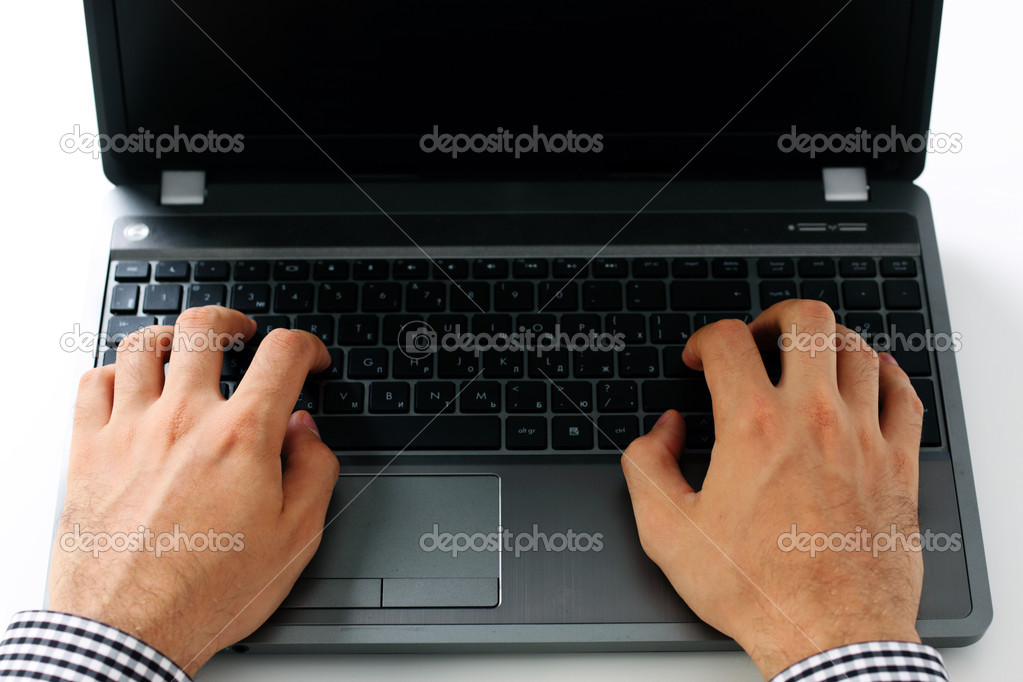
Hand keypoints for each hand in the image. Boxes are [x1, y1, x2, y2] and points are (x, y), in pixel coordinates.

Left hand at [49, 307, 338, 675]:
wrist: (132, 631)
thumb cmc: (209, 591)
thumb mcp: (295, 539)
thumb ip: (313, 471)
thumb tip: (306, 432)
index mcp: (241, 436)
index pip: (282, 354)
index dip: (306, 346)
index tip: (309, 360)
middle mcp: (183, 419)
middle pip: (206, 328)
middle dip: (233, 321)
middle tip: (243, 333)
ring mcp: (129, 430)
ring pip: (143, 345)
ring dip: (171, 337)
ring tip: (183, 348)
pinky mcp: (88, 451)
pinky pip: (91, 383)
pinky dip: (114, 373)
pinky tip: (129, 387)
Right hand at [621, 300, 924, 678]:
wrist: (829, 634)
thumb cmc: (756, 587)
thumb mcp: (667, 531)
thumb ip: (648, 466)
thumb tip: (665, 432)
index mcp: (753, 426)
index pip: (729, 341)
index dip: (705, 339)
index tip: (702, 360)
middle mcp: (812, 417)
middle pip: (805, 320)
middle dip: (774, 317)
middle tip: (760, 337)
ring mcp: (862, 436)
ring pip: (856, 347)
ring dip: (826, 341)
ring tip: (808, 358)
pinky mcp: (898, 463)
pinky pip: (902, 393)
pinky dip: (884, 373)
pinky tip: (868, 379)